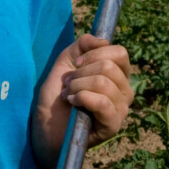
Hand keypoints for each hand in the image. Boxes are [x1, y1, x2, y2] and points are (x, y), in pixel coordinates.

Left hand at [33, 34, 133, 168]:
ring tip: (68, 95)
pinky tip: (72, 103)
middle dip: (80, 73)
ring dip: (78, 86)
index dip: (95, 53)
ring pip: (104, 82)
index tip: (77, 63)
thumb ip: (82, 46)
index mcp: (117, 76)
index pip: (120, 53)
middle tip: (68, 85)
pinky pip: (103, 103)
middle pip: (110, 66)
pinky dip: (82, 98)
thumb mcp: (65, 64)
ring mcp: (121, 110)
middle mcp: (124, 92)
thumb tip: (101, 40)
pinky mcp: (113, 125)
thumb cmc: (55, 98)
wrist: (44, 128)